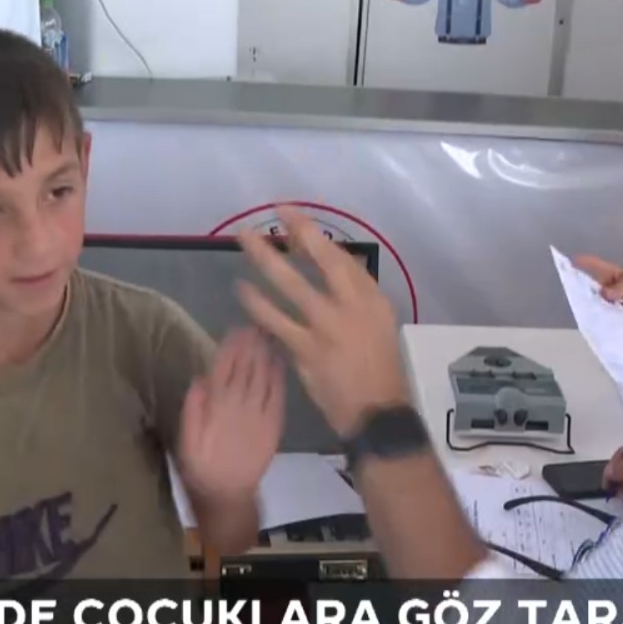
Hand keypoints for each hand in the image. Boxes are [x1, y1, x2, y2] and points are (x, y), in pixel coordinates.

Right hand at [175, 328, 284, 503]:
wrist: (227, 495)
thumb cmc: (201, 466)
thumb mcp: (187, 439)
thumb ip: (194, 409)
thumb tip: (200, 378)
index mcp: (215, 407)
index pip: (223, 369)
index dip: (230, 347)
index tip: (236, 328)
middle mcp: (239, 407)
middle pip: (246, 368)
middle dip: (251, 345)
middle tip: (257, 323)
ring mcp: (258, 415)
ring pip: (262, 378)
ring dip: (266, 355)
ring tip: (268, 334)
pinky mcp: (273, 425)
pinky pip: (277, 397)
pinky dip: (279, 378)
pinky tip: (281, 361)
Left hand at [237, 207, 411, 437]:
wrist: (376, 409)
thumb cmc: (379, 364)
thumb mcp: (379, 321)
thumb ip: (356, 293)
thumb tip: (334, 264)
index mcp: (370, 298)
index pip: (339, 256)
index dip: (312, 232)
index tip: (290, 214)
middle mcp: (350, 305)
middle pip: (318, 259)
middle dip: (291, 233)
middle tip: (269, 215)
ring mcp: (326, 326)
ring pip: (291, 284)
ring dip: (265, 260)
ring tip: (243, 242)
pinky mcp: (305, 349)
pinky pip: (275, 320)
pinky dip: (257, 303)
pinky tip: (243, 290)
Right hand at [571, 255, 622, 322]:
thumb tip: (602, 294)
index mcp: (621, 278)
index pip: (598, 268)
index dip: (583, 265)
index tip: (566, 262)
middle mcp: (621, 289)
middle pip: (596, 290)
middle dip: (583, 295)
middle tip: (570, 307)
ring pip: (606, 305)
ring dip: (597, 312)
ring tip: (584, 325)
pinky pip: (618, 318)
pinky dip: (611, 323)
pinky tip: (605, 334)